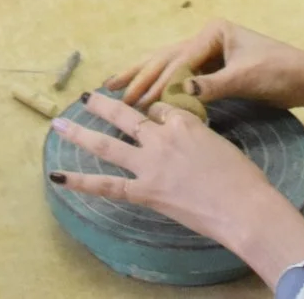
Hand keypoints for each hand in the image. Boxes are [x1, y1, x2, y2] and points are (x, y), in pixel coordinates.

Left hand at [51, 95, 303, 279]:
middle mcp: (162, 137)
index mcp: (185, 121)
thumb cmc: (243, 178)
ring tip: (59, 124)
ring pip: (107, 144)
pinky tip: (59, 176)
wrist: (244, 206)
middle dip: (104, 105)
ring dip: (80, 133)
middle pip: (126, 115)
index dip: (154, 113)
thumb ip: (196, 139)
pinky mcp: (145, 190)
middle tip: (87, 97)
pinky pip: (106, 184)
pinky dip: (80, 181)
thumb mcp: (220, 144)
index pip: (161, 110)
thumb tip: (186, 146)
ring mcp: (150, 163)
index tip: (151, 116)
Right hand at [105, 19, 303, 110]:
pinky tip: (143, 93)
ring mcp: (207, 53)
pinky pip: (178, 76)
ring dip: (142, 77)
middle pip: (164, 57)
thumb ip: (213, 85)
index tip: (138, 102)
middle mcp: (206, 38)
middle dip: (138, 75)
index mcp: (213, 32)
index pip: (178, 60)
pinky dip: (159, 85)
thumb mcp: (246, 77)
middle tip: (109, 91)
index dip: (157, 82)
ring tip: (113, 87)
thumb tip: (179, 93)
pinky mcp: (211, 69)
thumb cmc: (278, 71)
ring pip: (167, 64)